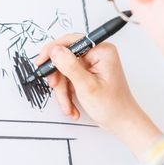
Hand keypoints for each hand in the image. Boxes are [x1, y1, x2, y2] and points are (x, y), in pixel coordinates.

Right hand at [36, 34, 161, 157]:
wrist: (121, 123)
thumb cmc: (113, 106)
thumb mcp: (87, 86)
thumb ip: (70, 66)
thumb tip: (55, 50)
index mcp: (101, 51)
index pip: (71, 41)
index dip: (53, 51)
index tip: (41, 62)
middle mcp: (97, 54)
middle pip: (65, 58)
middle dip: (59, 78)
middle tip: (55, 87)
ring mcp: (92, 65)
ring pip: (65, 71)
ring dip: (63, 90)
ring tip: (68, 106)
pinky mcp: (88, 74)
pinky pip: (69, 79)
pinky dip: (67, 93)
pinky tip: (71, 106)